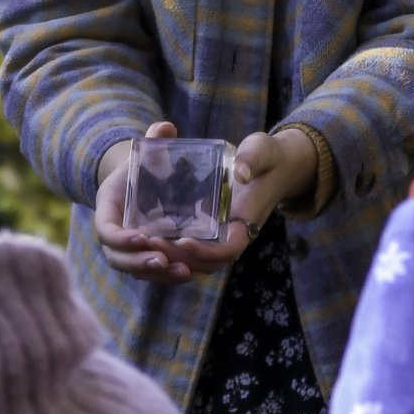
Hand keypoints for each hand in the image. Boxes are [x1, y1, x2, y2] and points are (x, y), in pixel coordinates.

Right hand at [94, 122, 195, 285]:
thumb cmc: (140, 169)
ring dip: (157, 275)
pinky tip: (188, 273)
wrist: (138, 186)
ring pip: (136, 271)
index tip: (141, 236)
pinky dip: (167, 277)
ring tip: (182, 271)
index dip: (120, 238)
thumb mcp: (144, 154)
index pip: (106, 231)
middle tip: (162, 260)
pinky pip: (151, 274)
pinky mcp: (144, 259)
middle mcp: (114, 236)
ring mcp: (128, 251)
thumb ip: (153, 140)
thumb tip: (166, 127)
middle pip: (118, 259)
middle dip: (139, 263)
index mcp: (107, 211)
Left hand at [144, 125, 320, 278]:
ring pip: (195, 260)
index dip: (206, 251)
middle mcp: (232, 235)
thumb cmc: (266, 157)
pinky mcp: (208, 229)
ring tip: (142, 243)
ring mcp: (220, 235)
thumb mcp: (261, 151)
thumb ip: (253, 159)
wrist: (271, 165)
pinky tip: (146, 238)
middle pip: (207, 262)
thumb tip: (241, 172)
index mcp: (246, 222)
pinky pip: (190, 248)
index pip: (229, 250)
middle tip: (150, 242)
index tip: (182, 240)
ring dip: (171, 257)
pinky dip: (170, 249)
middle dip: (179, 258)